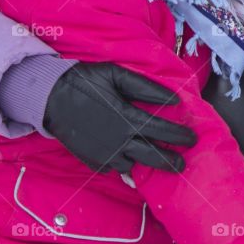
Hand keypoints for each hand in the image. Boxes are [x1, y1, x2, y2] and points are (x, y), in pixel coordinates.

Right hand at [43, 63, 196, 173]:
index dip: (180, 136)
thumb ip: (146, 87)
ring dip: (147, 165)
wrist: (50, 97)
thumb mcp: (117, 75)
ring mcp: (106, 154)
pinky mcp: (93, 161)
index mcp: (128, 118)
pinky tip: (129, 159)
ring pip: (134, 166)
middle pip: (153, 157)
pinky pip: (114, 168)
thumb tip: (175, 100)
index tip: (192, 139)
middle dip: (171, 162)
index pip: (162, 132)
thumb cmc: (86, 82)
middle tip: (183, 164)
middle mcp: (120, 141)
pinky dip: (123, 164)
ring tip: (159, 164)